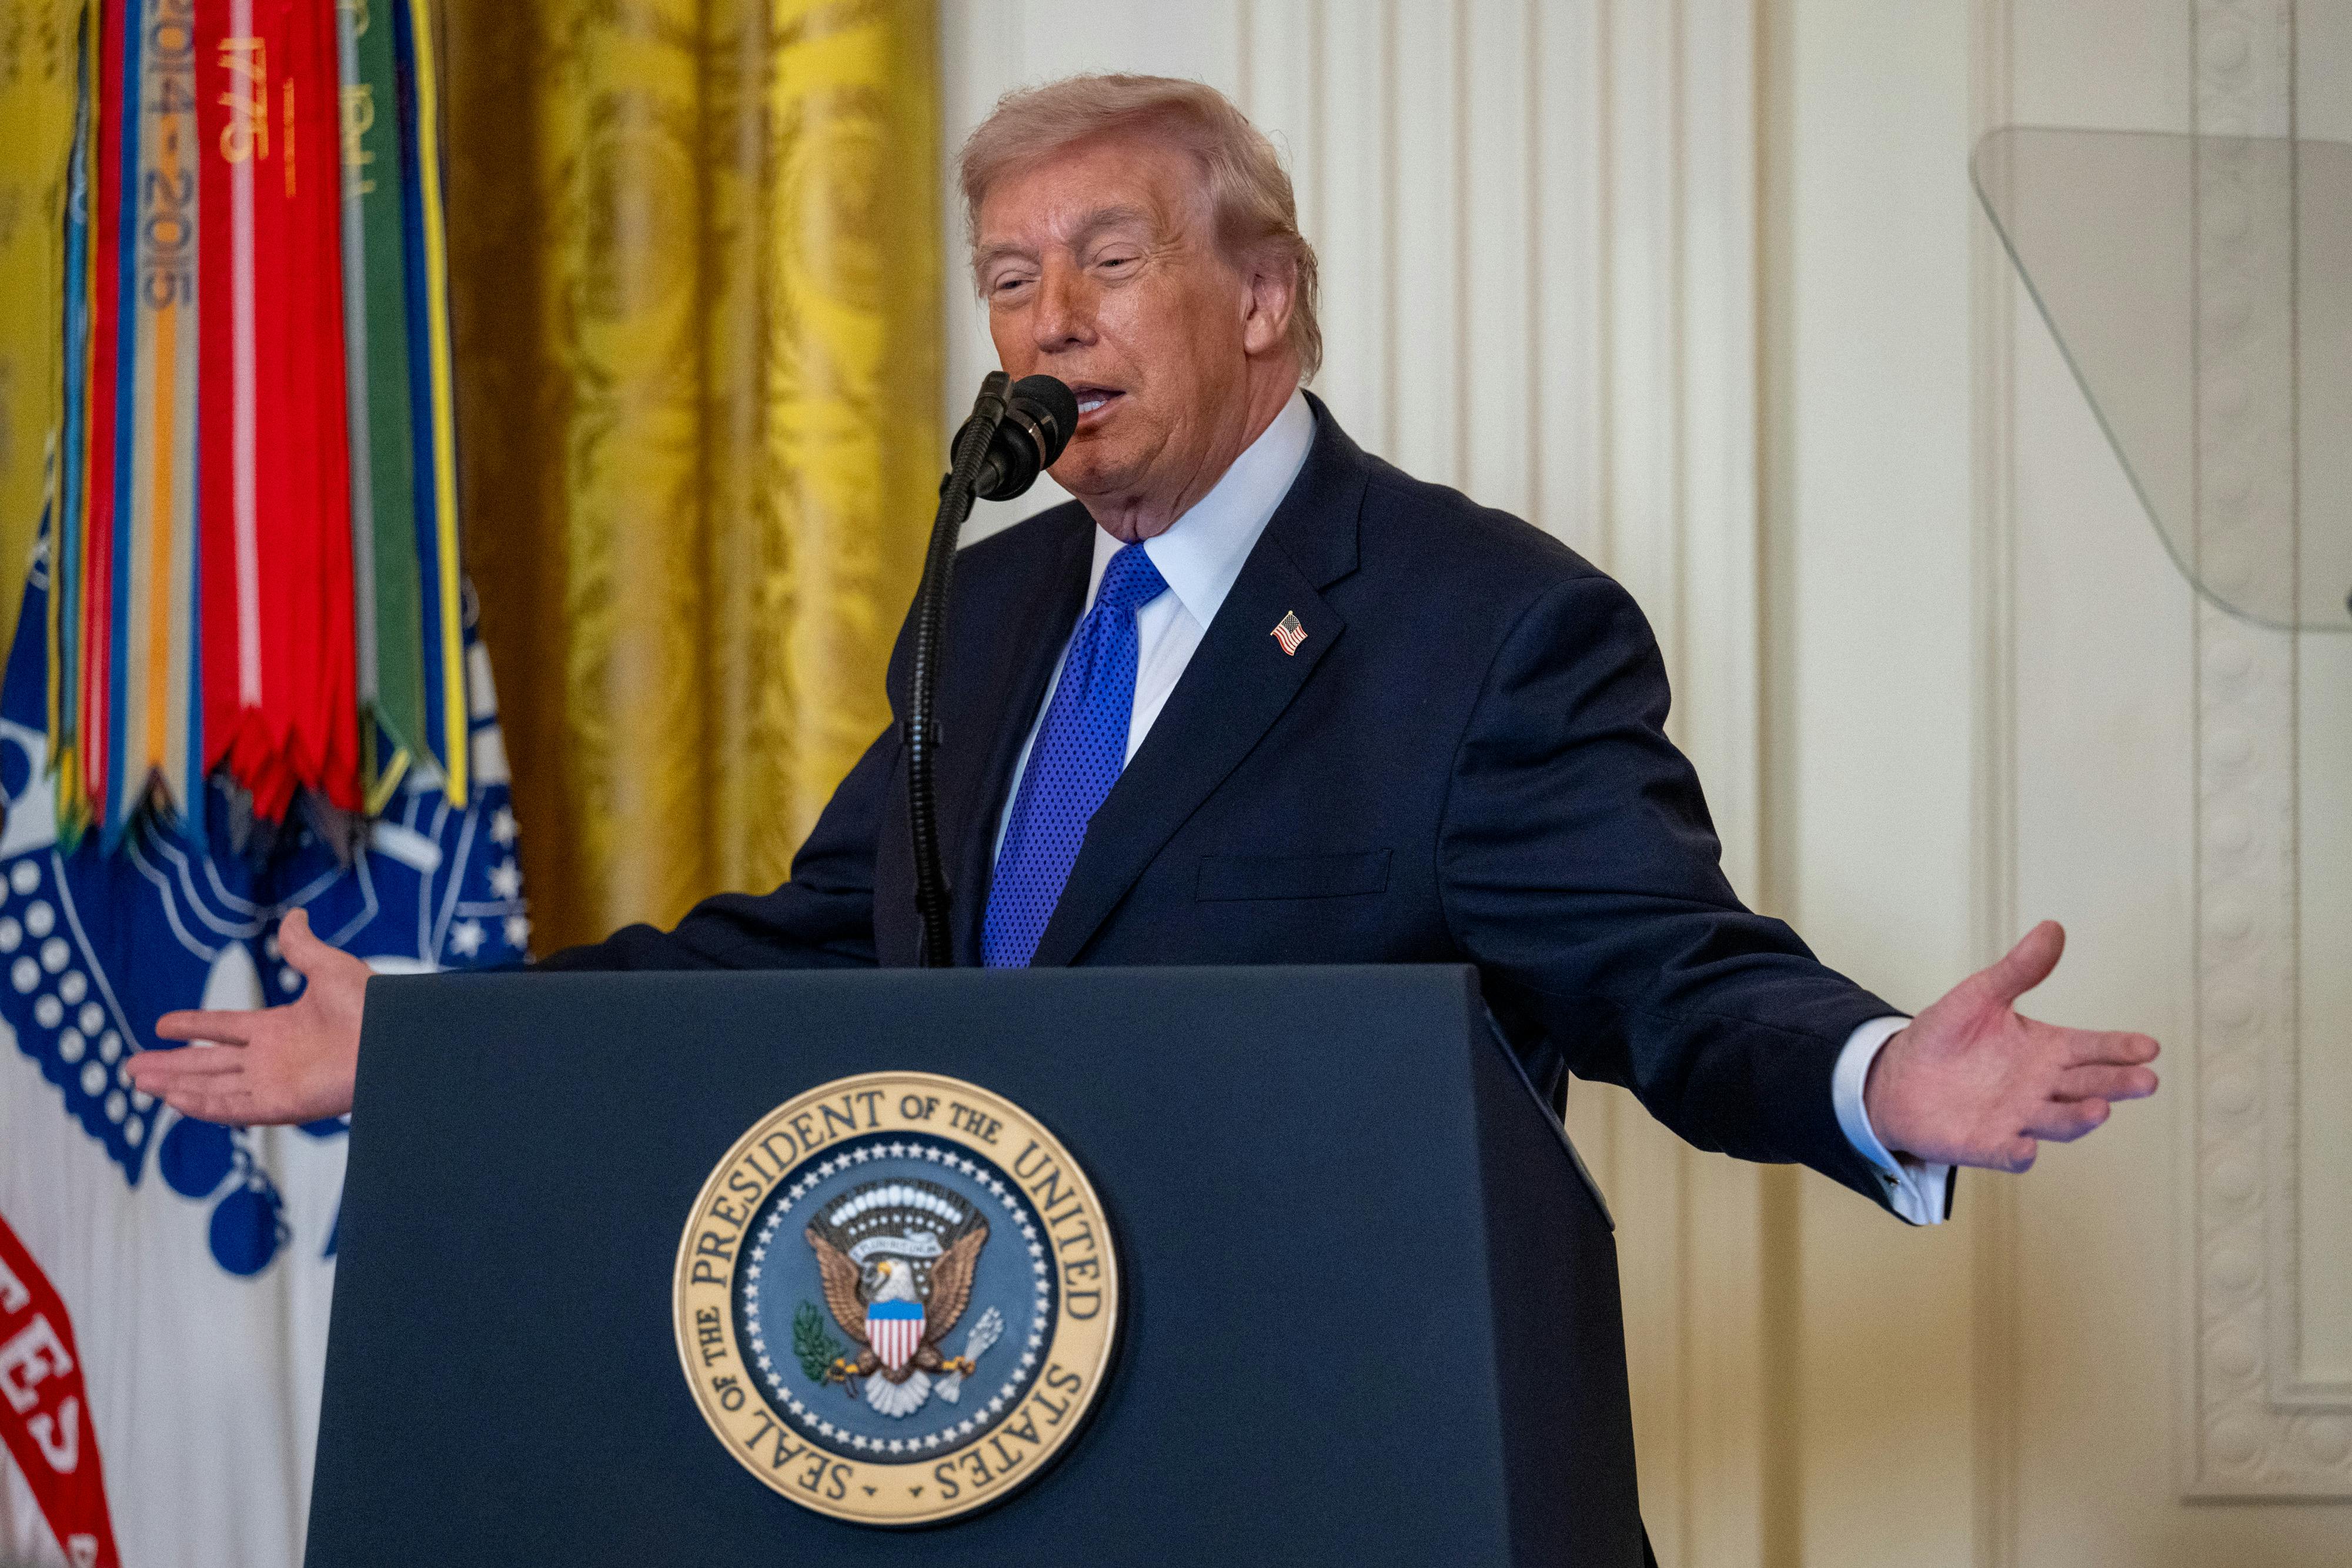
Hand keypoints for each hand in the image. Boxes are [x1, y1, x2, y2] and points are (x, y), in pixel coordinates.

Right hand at [125, 909, 370, 1124]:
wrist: (396, 1035)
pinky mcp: (283, 1104)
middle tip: (132, 1067)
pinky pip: (234, 1108)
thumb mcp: (329, 967)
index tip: (160, 1026)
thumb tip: (295, 915)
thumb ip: (302, 947)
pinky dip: (204, 1105)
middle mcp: (272, 1058)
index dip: (193, 1027)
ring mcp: (275, 1083)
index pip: (225, 1029)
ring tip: (139, 1082)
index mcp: (280, 1028)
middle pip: (209, 1064)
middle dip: (171, 1066)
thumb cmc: (374, 1005)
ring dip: (177, 1086)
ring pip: (213, 1087)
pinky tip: (174, 1100)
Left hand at [1864, 920, 2158, 1172]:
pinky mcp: (1988, 1143)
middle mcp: (2041, 1087)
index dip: (2120, 1048)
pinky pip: (2008, 1152)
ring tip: (2098, 1109)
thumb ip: (2018, 969)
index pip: (2092, 1048)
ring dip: (2078, 1118)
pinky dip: (2018, 1152)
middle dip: (2116, 1084)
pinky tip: (2026, 1147)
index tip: (2148, 1047)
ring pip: (2058, 1121)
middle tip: (2145, 1080)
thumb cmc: (1946, 1036)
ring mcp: (2018, 1117)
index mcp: (2046, 1049)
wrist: (1897, 1076)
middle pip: (2088, 1085)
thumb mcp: (1980, 995)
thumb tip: (2052, 927)